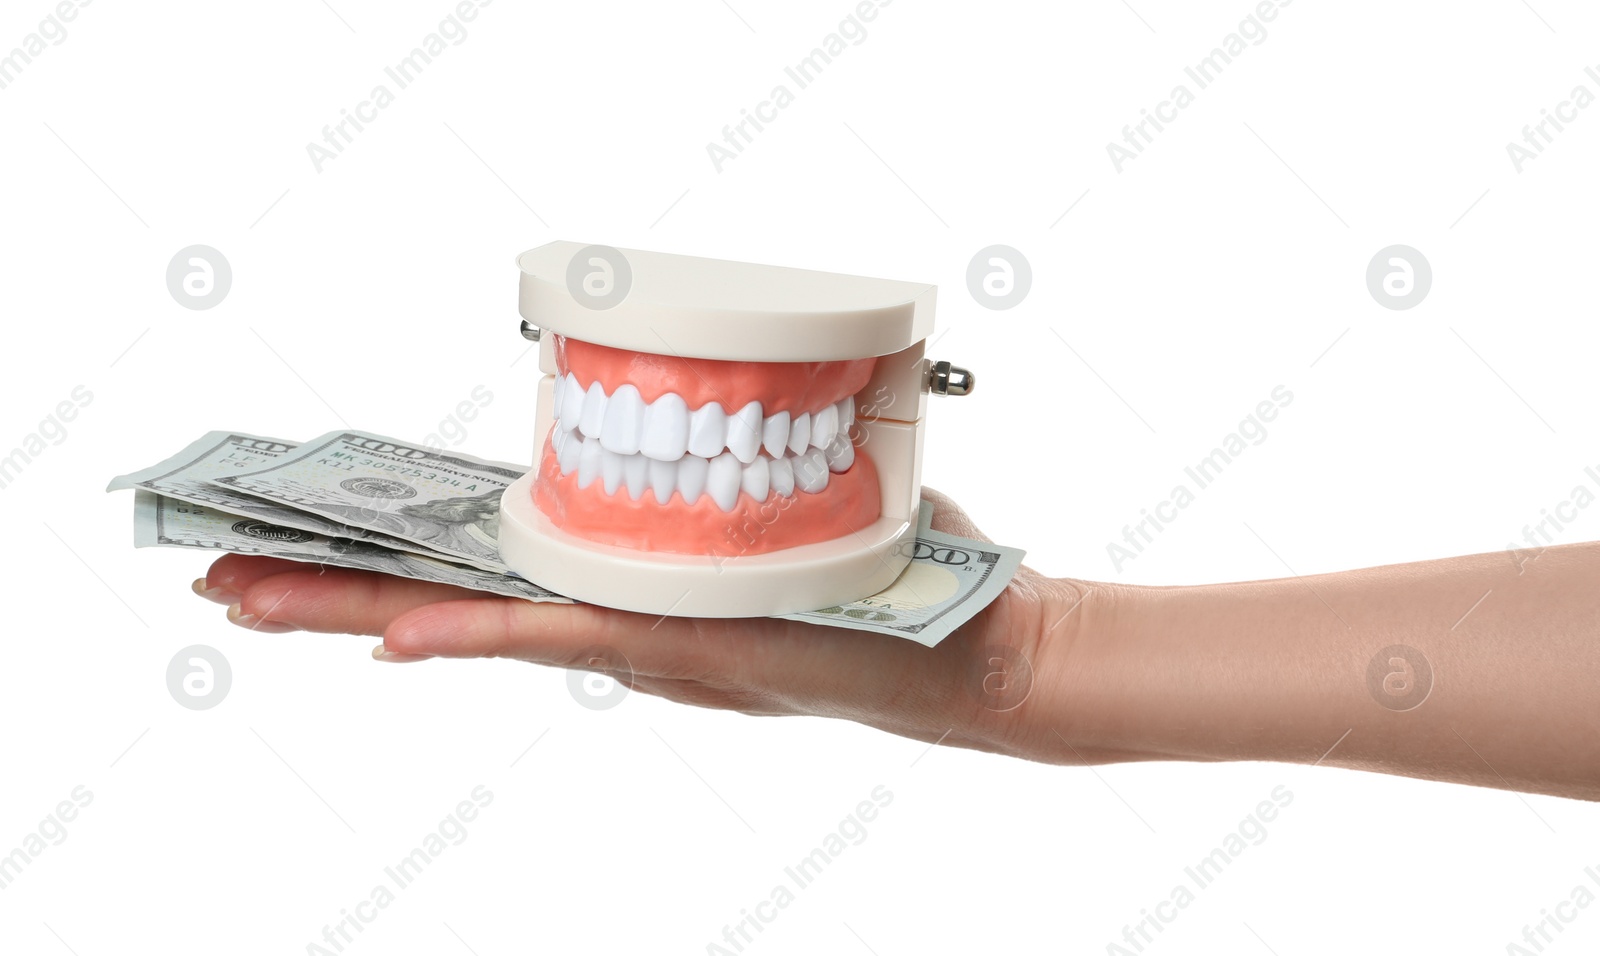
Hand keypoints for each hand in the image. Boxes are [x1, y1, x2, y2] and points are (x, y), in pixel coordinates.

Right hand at [195, 488, 1089, 762]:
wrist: (982, 644)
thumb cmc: (893, 571)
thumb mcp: (791, 505)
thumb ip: (727, 480)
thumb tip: (700, 421)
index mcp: (634, 583)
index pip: (489, 562)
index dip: (391, 551)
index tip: (299, 531)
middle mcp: (625, 621)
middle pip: (455, 597)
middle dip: (335, 586)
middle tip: (219, 574)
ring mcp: (649, 642)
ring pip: (483, 622)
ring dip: (365, 609)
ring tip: (252, 597)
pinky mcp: (693, 649)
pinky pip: (568, 638)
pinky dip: (479, 635)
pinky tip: (397, 637)